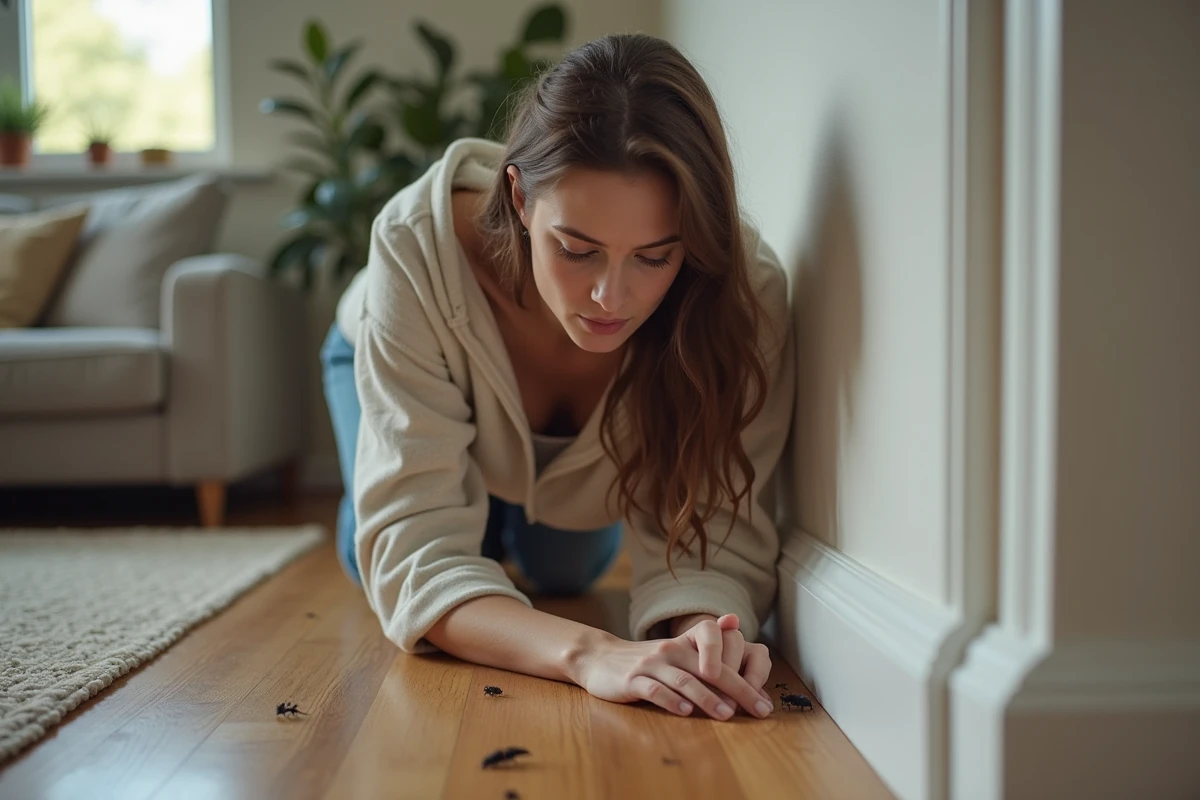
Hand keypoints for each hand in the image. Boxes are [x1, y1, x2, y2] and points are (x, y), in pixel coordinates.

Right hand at [571, 626, 775, 719]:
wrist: (600, 659)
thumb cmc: (647, 663)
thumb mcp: (677, 653)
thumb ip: (709, 655)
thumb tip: (743, 647)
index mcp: (684, 643)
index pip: (717, 643)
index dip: (741, 666)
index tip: (760, 695)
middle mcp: (670, 650)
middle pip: (709, 668)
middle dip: (738, 689)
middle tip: (758, 709)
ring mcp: (650, 664)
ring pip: (684, 680)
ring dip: (707, 698)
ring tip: (726, 714)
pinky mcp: (632, 680)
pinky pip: (654, 690)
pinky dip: (671, 701)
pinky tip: (685, 712)